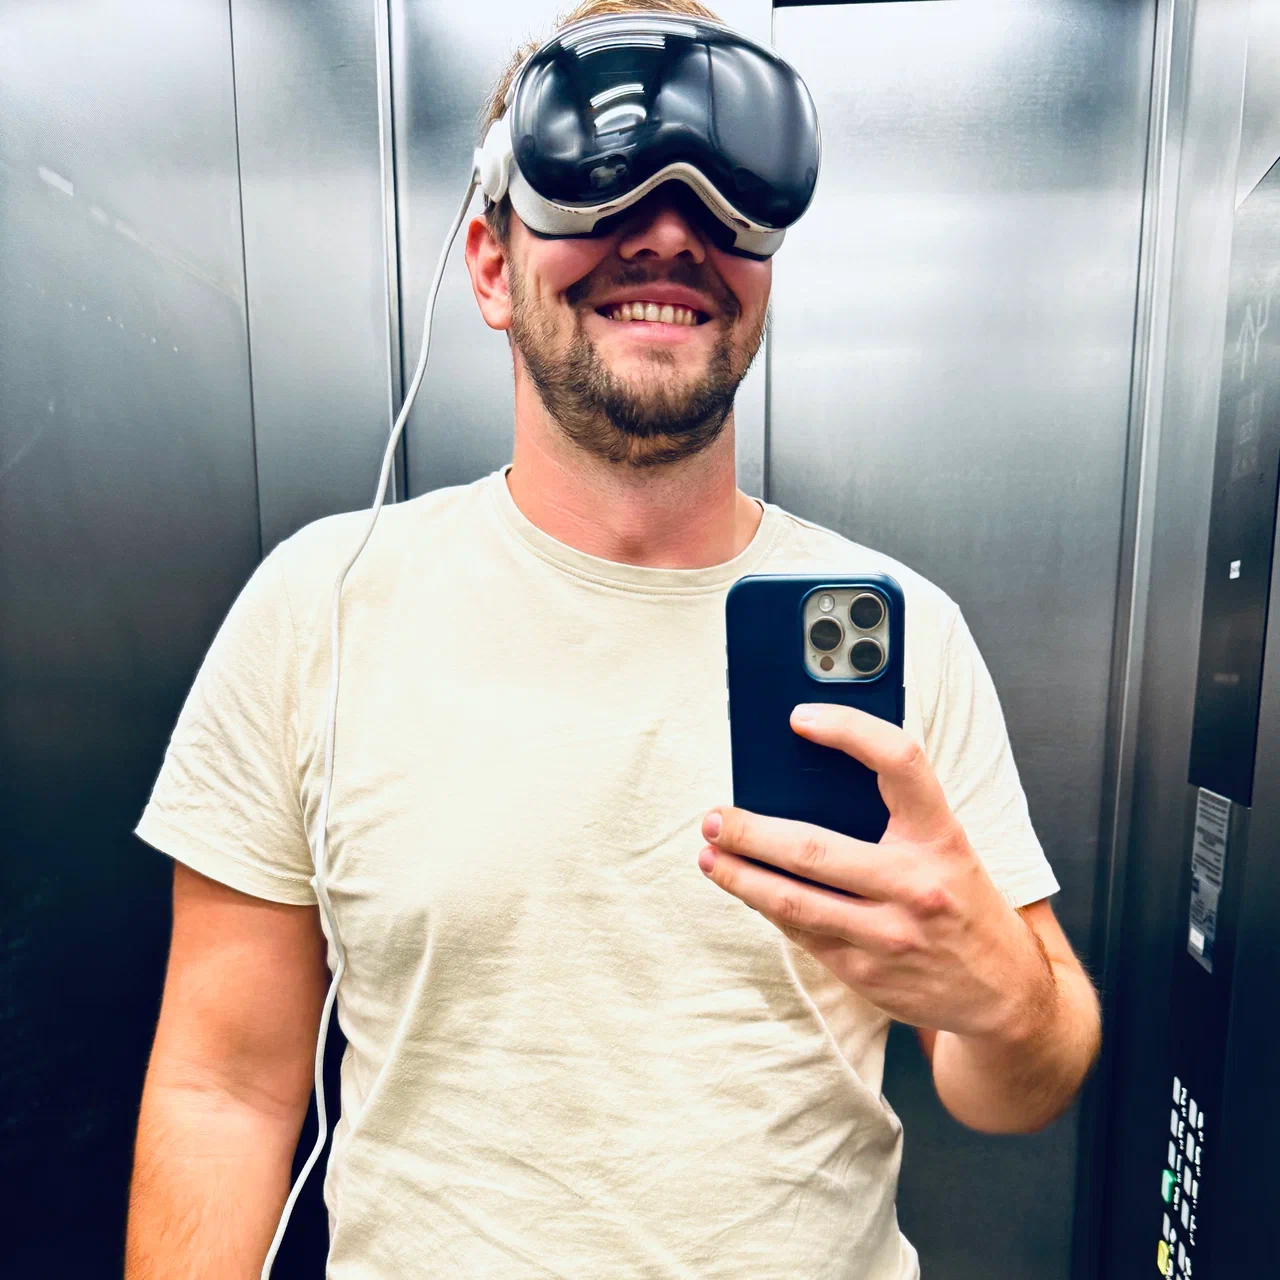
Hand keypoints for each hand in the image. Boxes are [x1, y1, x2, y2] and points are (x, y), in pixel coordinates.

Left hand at [698, 703, 1051, 1040]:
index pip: (899, 762)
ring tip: (710, 855)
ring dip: (740, 876)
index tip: (800, 717)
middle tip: (714, 816)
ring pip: (793, 900)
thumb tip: (808, 777)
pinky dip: (765, 907)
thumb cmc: (962, 902)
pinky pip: (800, 933)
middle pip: (814, 848)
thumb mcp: (946, 848)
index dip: (849, 730)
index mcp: (941, 836)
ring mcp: (890, 934)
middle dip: (750, 831)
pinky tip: (745, 889)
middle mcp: (917, 884)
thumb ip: (895, 814)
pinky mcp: (866, 973)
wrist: (1006, 995)